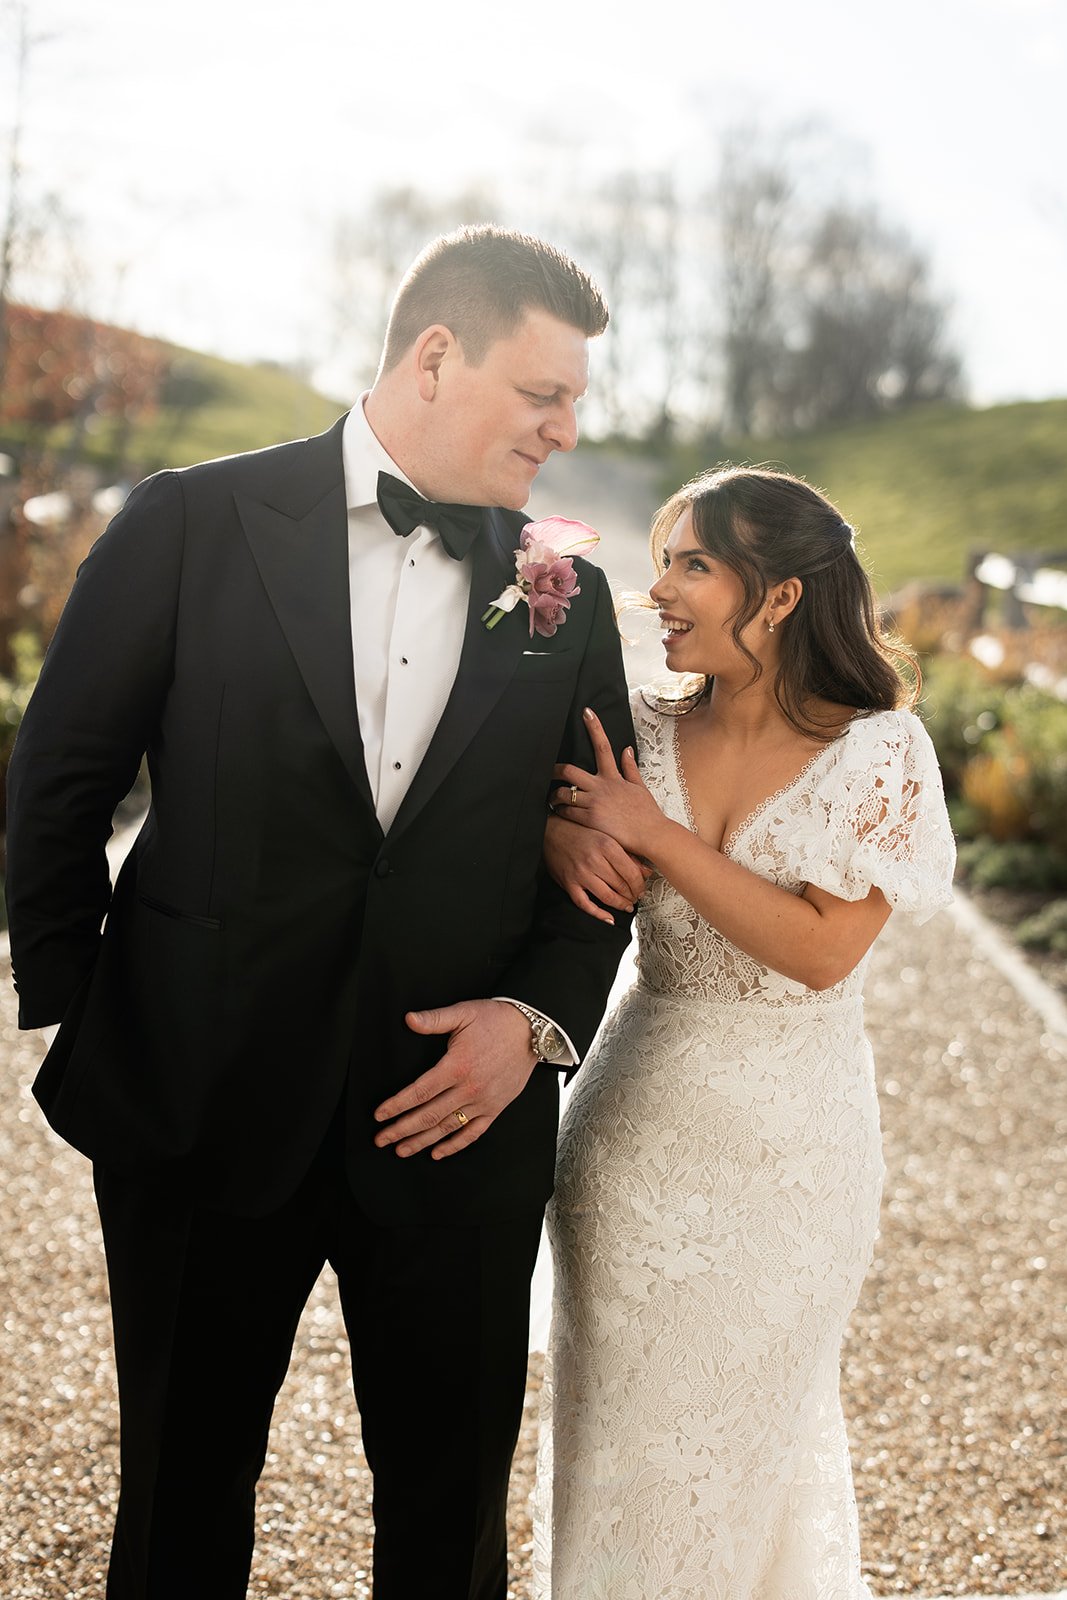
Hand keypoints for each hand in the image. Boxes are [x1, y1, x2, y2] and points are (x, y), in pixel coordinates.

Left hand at [373, 999, 537, 1159]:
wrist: (532, 1030)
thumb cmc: (496, 1020)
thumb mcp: (463, 1013)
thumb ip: (434, 1019)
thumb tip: (409, 1019)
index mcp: (457, 1067)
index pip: (419, 1092)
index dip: (397, 1105)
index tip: (379, 1115)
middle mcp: (469, 1089)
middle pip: (429, 1116)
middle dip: (402, 1130)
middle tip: (381, 1139)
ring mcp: (484, 1102)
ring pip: (448, 1128)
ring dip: (422, 1141)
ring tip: (401, 1150)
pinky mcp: (496, 1108)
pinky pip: (473, 1133)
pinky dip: (455, 1145)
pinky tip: (438, 1152)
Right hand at [544, 813, 650, 923]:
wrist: (551, 831)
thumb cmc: (581, 833)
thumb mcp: (607, 837)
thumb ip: (628, 854)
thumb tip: (646, 872)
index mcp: (606, 846)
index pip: (631, 873)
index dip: (640, 885)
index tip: (642, 889)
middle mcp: (594, 860)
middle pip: (621, 886)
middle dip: (632, 895)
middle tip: (636, 897)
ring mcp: (580, 874)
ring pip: (607, 897)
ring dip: (621, 905)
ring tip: (627, 906)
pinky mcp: (569, 883)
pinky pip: (585, 904)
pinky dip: (598, 914)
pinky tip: (609, 918)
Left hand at [553, 707, 668, 858]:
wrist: (651, 835)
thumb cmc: (646, 813)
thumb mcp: (640, 787)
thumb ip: (630, 768)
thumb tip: (627, 749)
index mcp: (614, 777)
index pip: (603, 746)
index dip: (594, 727)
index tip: (586, 712)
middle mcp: (602, 786)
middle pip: (570, 770)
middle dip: (554, 770)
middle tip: (547, 772)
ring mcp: (594, 802)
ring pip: (563, 793)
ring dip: (554, 795)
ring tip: (552, 799)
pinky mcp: (590, 819)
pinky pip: (567, 812)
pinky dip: (560, 812)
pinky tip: (559, 814)